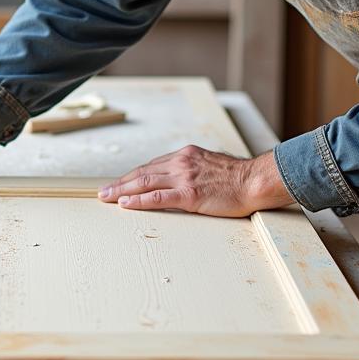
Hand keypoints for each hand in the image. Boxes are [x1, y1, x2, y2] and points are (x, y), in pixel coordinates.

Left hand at [97, 145, 294, 217]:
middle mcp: (181, 163)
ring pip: (145, 182)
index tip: (121, 183)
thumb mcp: (212, 164)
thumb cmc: (238, 177)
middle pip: (143, 172)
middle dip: (121, 183)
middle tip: (104, 192)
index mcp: (186, 155)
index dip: (134, 176)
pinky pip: (158, 197)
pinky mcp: (189, 194)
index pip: (152, 166)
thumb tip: (183, 178)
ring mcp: (184, 177)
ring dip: (122, 191)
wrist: (255, 181)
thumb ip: (194, 169)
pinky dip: (139, 200)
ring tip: (107, 198)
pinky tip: (126, 204)